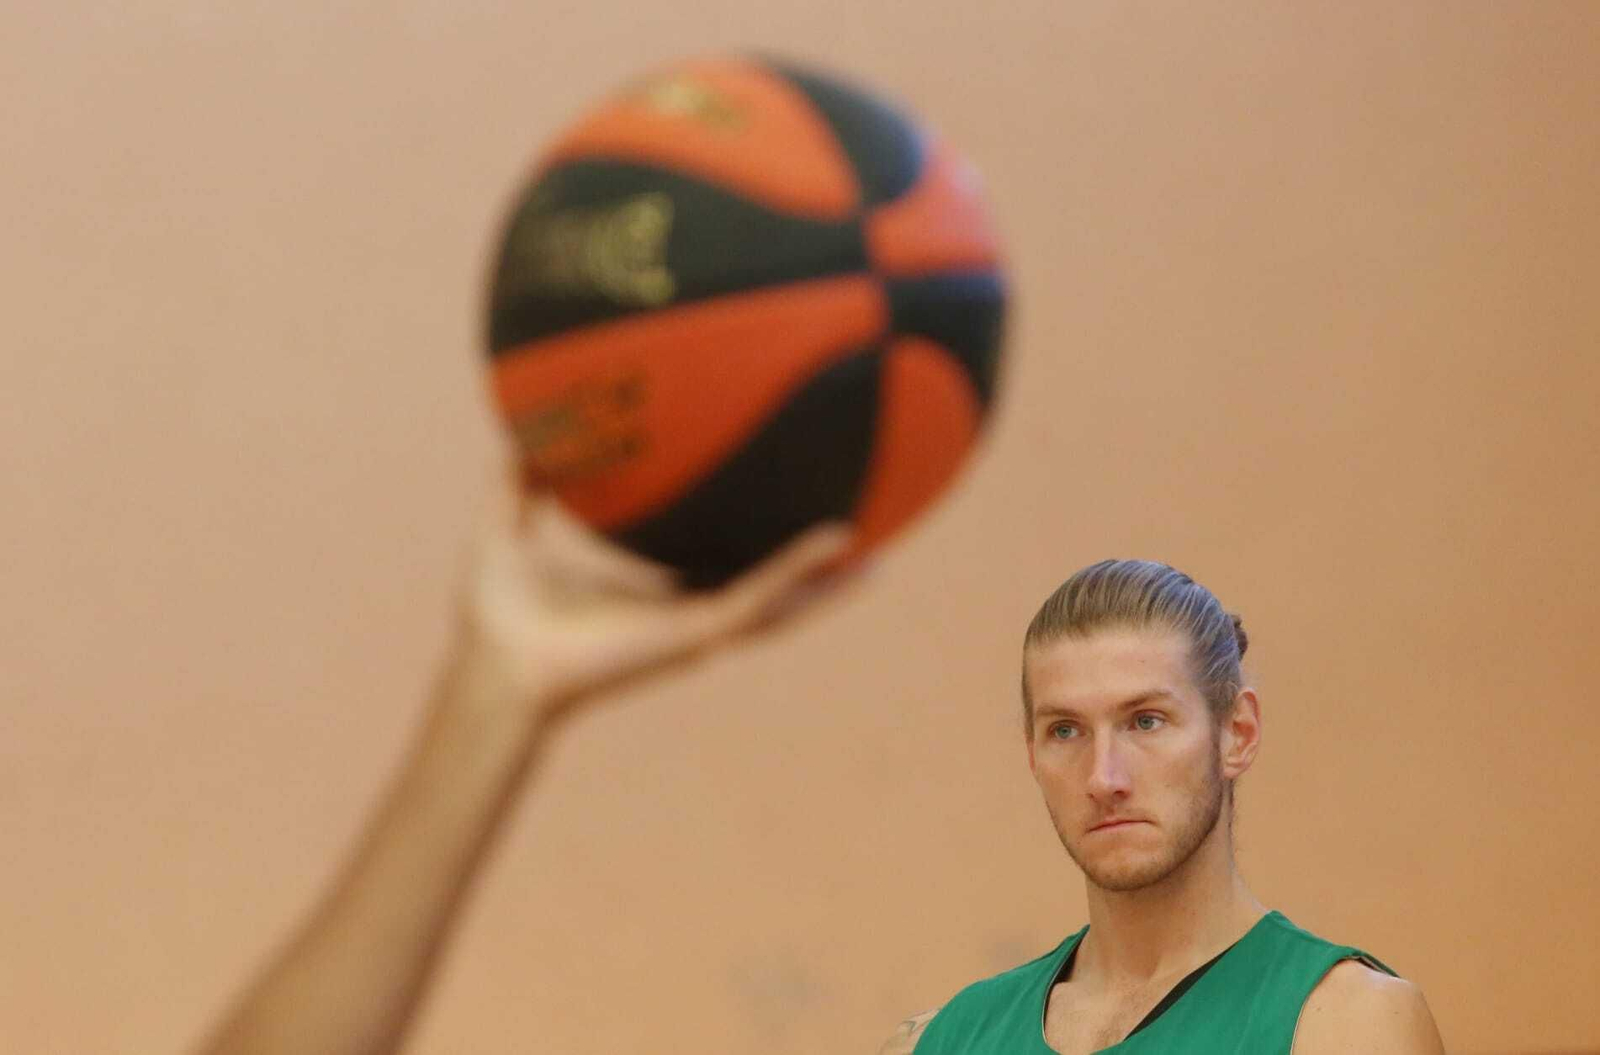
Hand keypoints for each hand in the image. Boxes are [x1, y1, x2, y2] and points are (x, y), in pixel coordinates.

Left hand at [454, 465, 859, 724]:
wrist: (493, 669)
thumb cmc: (495, 618)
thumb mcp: (506, 529)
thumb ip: (516, 485)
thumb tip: (518, 434)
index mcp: (646, 598)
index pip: (707, 572)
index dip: (742, 550)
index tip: (769, 520)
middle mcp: (678, 616)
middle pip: (761, 595)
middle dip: (807, 577)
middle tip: (852, 542)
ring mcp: (693, 629)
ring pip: (780, 606)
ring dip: (828, 584)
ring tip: (878, 556)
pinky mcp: (697, 635)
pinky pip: (763, 598)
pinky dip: (804, 573)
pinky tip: (839, 543)